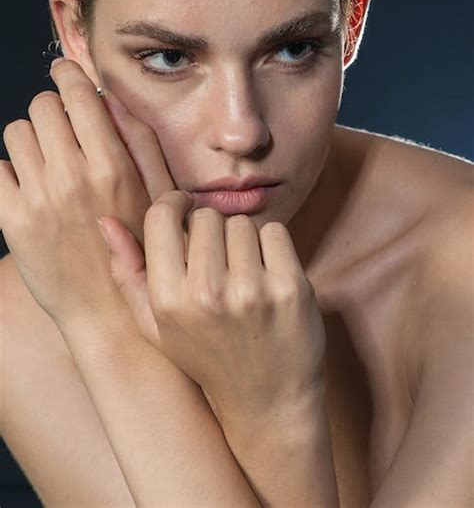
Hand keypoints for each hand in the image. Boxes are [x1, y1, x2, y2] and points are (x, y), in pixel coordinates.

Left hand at [0, 58, 176, 329]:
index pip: (78, 95)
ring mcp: (38, 199)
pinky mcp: (12, 221)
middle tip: (61, 126)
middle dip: (51, 109)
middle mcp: (72, 177)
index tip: (63, 72)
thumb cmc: (142, 249)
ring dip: (31, 138)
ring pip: (16, 133)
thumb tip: (111, 101)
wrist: (110, 311)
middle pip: (42, 107)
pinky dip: (10, 171)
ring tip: (47, 159)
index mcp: (112, 165)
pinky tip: (30, 185)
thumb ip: (140, 142)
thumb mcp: (161, 194)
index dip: (67, 75)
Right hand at [98, 190, 326, 429]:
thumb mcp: (155, 325)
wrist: (268, 400)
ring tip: (243, 274)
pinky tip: (268, 275)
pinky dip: (272, 246)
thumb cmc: (207, 356)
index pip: (162, 217)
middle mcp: (208, 294)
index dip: (173, 203)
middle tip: (218, 261)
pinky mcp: (291, 287)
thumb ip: (128, 273)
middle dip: (211, 231)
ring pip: (241, 223)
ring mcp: (252, 290)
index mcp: (168, 301)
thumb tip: (106, 220)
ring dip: (242, 240)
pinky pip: (275, 232)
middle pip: (206, 217)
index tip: (183, 207)